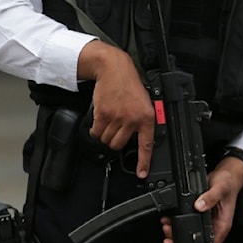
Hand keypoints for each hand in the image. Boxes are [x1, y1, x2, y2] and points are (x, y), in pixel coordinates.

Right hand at [79, 40, 154, 177]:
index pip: (146, 145)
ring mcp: (117, 117)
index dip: (143, 162)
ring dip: (105, 134)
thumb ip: (142, 120)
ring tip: (109, 120)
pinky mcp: (102, 114)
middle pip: (119, 144)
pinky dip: (95, 130)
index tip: (141, 174)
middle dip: (115, 140)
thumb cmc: (128, 84)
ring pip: (107, 139)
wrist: (114, 69)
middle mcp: (132, 119)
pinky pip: (96, 132)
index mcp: (147, 117)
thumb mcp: (144, 101)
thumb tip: (138, 138)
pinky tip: (100, 120)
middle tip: (115, 129)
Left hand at [161, 156, 242, 242]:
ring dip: (175, 230)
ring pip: (189, 232)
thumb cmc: (228, 183)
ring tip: (166, 224)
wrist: (227, 174)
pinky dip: (176, 222)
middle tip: (168, 230)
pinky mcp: (198, 214)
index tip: (178, 242)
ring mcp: (205, 220)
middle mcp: (213, 225)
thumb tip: (199, 206)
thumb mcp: (220, 188)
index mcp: (221, 225)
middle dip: (179, 239)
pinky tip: (169, 218)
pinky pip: (186, 221)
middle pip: (195, 240)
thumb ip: (210, 197)